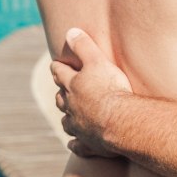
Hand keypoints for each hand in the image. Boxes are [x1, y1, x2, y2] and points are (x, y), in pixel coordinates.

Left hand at [51, 28, 132, 156]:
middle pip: (61, 98)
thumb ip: (84, 46)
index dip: (58, 68)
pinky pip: (78, 145)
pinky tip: (73, 144)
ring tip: (68, 115)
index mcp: (73, 86)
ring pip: (67, 121)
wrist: (120, 122)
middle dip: (61, 93)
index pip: (60, 73)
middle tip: (62, 89)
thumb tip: (70, 31)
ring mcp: (78, 127)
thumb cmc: (111, 89)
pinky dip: (75, 144)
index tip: (56, 65)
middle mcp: (71, 107)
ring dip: (67, 117)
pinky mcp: (88, 144)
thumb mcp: (98, 61)